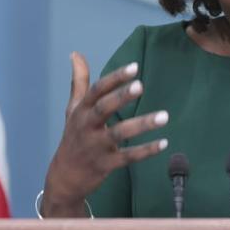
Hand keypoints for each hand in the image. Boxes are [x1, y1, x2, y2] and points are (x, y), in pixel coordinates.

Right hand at [41, 52, 168, 216]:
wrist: (65, 176)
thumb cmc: (74, 136)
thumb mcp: (73, 108)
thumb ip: (79, 81)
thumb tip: (75, 53)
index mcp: (81, 111)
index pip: (97, 90)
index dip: (115, 78)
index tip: (134, 67)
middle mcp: (87, 126)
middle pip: (104, 108)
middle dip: (121, 97)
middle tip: (141, 85)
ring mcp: (96, 146)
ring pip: (119, 133)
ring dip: (142, 124)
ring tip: (164, 116)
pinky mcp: (106, 164)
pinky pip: (128, 157)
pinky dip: (146, 151)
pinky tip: (164, 143)